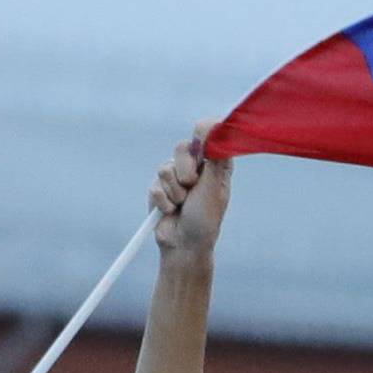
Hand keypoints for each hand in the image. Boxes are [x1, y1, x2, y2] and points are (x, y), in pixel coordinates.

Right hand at [151, 121, 231, 258]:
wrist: (184, 245)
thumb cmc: (205, 220)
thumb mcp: (214, 188)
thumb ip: (215, 158)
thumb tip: (217, 127)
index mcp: (216, 165)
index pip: (210, 135)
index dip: (204, 132)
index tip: (201, 138)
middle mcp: (196, 167)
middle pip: (183, 147)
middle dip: (186, 171)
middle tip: (193, 188)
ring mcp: (176, 176)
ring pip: (166, 167)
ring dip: (175, 192)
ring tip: (183, 206)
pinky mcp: (159, 187)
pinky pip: (156, 185)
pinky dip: (164, 201)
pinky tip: (171, 211)